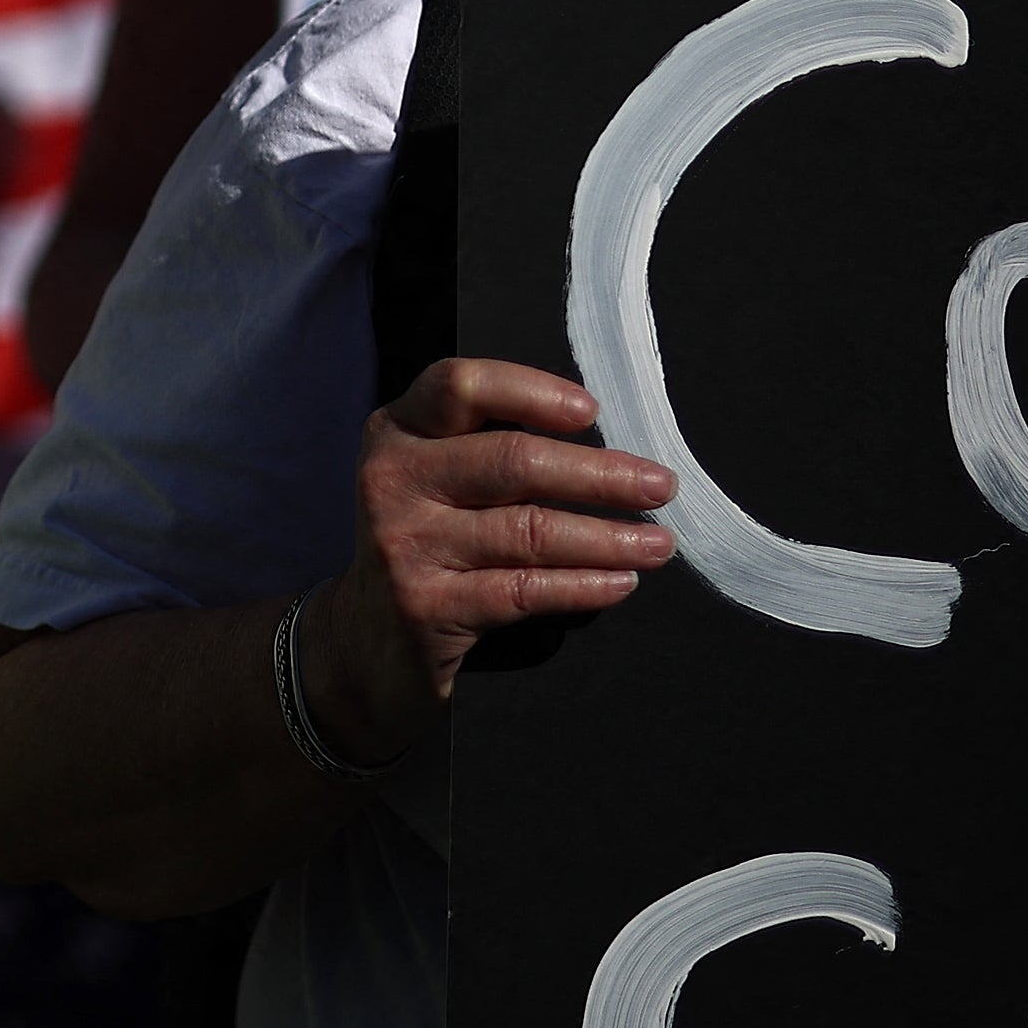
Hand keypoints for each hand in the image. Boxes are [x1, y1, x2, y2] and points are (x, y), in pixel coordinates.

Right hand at [298, 357, 677, 766]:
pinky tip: (619, 584)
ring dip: (608, 538)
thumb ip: (489, 448)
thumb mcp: (435, 479)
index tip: (593, 413)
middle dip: (600, 475)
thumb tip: (609, 445)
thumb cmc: (426, 543)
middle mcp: (393, 478)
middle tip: (661, 487)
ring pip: (528, 531)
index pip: (460, 386)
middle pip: (512, 461)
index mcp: (397, 430)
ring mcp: (404, 543)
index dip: (532, 392)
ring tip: (658, 545)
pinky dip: (582, 586)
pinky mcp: (425, 606)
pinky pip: (523, 590)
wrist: (366, 640)